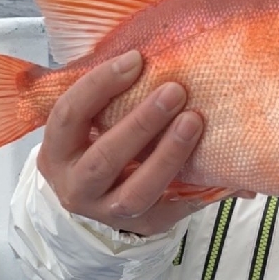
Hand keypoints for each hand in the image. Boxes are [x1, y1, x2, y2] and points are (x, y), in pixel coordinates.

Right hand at [36, 50, 204, 235]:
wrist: (95, 204)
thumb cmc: (96, 146)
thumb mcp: (85, 126)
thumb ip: (104, 97)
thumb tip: (145, 54)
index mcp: (57, 154)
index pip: (69, 116)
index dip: (100, 85)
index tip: (136, 59)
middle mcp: (76, 187)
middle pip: (104, 158)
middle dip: (141, 123)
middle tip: (175, 90)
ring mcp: (109, 212)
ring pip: (136, 192)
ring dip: (168, 155)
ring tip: (194, 121)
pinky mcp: (144, 226)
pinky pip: (174, 210)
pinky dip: (199, 187)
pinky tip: (221, 167)